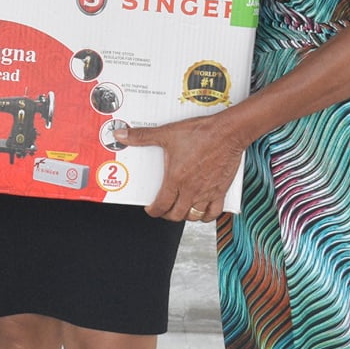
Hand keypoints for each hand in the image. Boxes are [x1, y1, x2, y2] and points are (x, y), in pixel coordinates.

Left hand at [119, 114, 245, 222]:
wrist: (227, 132)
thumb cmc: (200, 133)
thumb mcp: (166, 133)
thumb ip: (142, 136)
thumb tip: (121, 135)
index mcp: (176, 179)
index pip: (161, 205)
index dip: (153, 211)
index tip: (150, 209)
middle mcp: (191, 190)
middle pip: (177, 214)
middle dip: (167, 214)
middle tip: (164, 209)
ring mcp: (207, 192)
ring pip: (194, 215)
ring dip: (185, 215)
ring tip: (180, 209)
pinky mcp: (221, 190)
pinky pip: (214, 212)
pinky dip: (207, 215)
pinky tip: (203, 211)